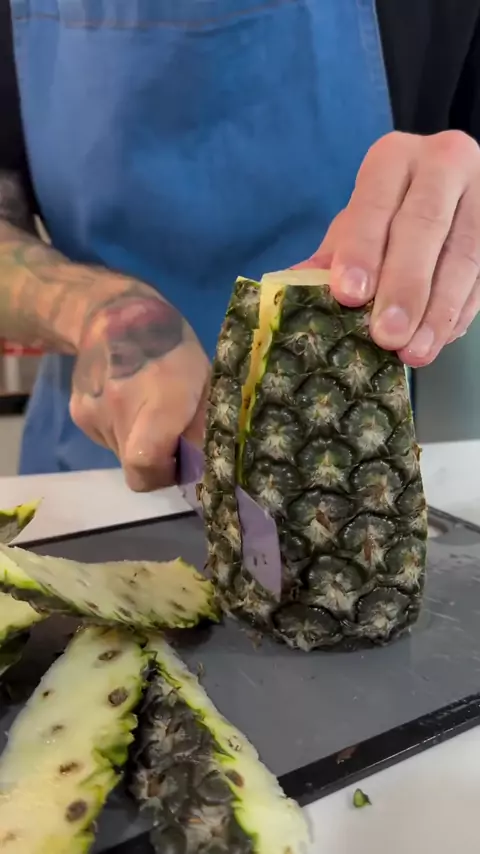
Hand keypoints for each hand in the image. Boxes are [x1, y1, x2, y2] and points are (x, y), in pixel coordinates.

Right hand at [70, 284, 209, 490]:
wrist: (114, 314)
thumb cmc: (173, 345)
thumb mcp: (204, 379)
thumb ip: (204, 425)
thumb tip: (208, 466)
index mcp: (158, 402)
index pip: (146, 466)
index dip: (165, 475)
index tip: (180, 462)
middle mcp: (120, 411)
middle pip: (135, 468)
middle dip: (156, 463)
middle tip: (170, 438)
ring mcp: (93, 413)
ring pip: (121, 454)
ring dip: (138, 443)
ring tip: (148, 409)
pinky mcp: (78, 412)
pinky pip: (106, 439)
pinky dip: (121, 430)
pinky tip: (129, 401)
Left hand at [299, 131, 479, 365]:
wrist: (447, 191)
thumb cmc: (390, 213)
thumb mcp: (358, 223)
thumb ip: (333, 254)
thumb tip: (291, 287)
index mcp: (394, 157)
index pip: (375, 202)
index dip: (361, 250)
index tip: (348, 294)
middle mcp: (443, 162)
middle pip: (425, 226)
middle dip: (404, 286)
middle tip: (386, 335)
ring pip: (464, 255)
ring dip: (438, 311)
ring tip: (414, 352)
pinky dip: (461, 313)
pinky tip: (438, 340)